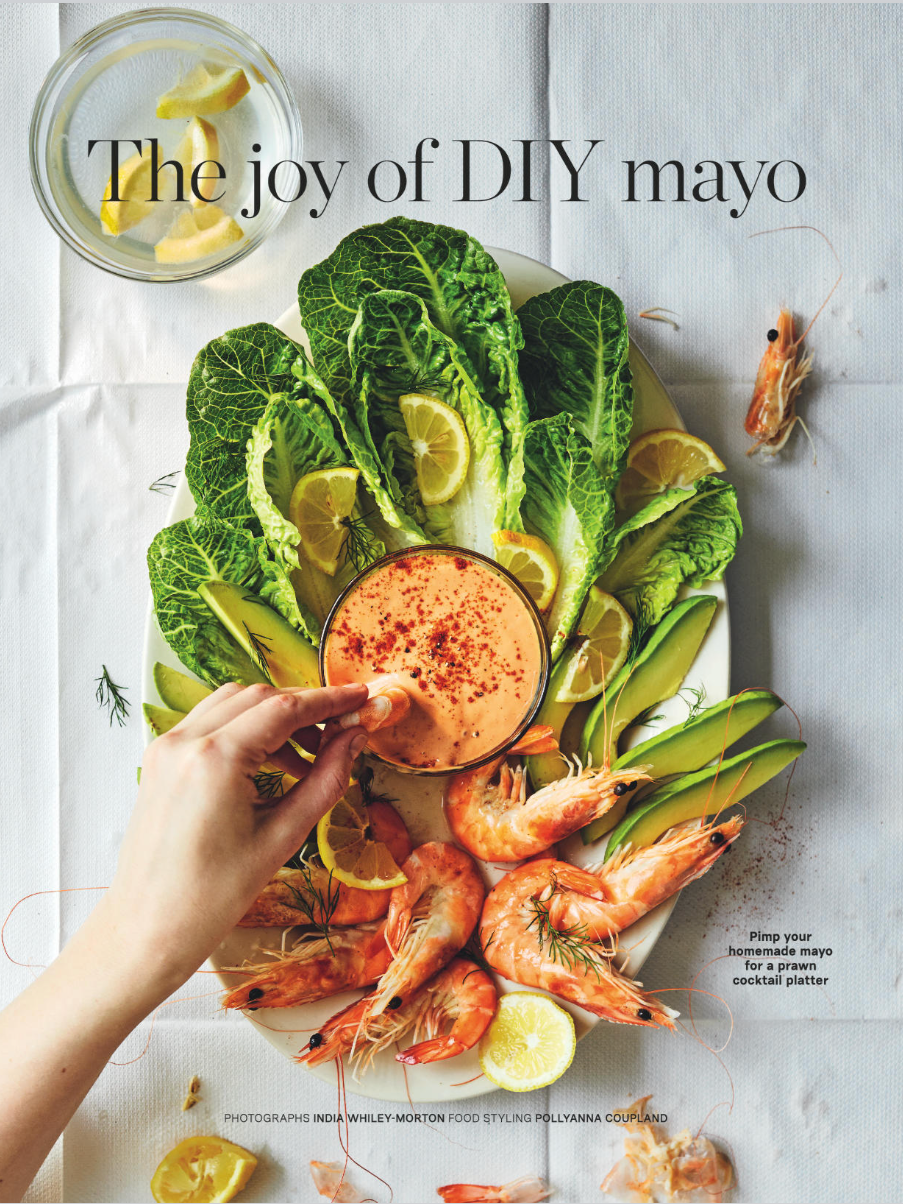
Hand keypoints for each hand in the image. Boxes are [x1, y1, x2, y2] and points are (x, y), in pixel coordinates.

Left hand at [98, 681, 369, 997]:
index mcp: (215, 758)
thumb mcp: (282, 837)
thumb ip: (325, 779)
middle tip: (342, 730)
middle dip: (304, 708)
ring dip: (274, 717)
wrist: (147, 930)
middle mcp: (184, 741)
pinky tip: (272, 763)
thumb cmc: (213, 897)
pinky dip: (246, 729)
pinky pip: (210, 724)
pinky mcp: (159, 760)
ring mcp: (166, 747)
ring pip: (233, 704)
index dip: (329, 700)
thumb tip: (355, 737)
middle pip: (258, 697)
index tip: (361, 697)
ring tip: (310, 755)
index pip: (284, 708)